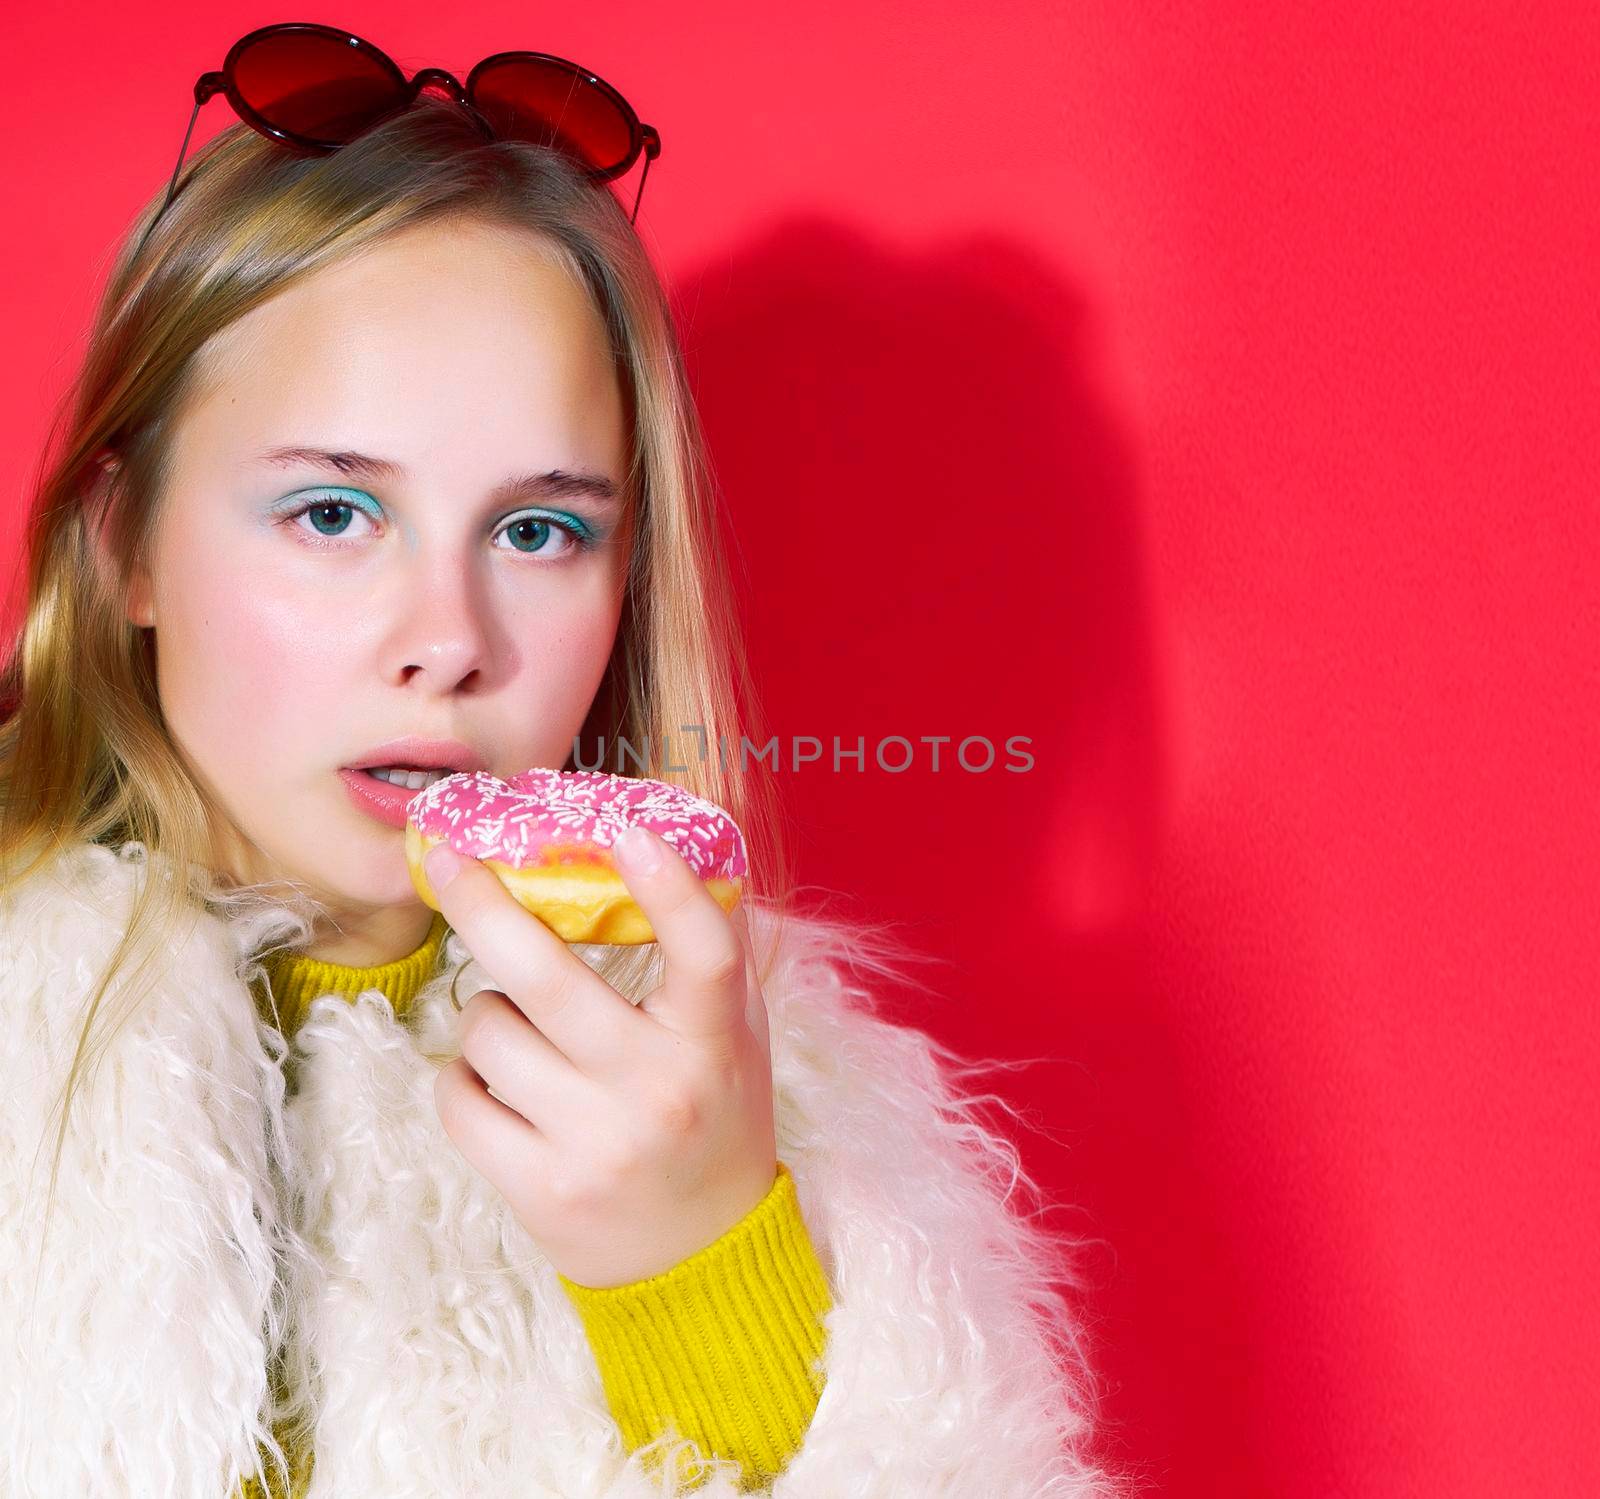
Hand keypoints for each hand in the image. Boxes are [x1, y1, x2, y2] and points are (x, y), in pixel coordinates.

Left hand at [425, 826, 777, 1288]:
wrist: (702, 1258)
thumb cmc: (714, 1118)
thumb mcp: (736, 1035)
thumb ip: (714, 952)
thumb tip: (678, 843)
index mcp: (713, 1040)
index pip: (703, 953)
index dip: (667, 889)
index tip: (625, 831)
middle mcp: (656, 1088)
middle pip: (547, 979)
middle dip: (481, 905)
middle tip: (446, 858)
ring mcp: (594, 1142)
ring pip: (488, 1033)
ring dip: (487, 1013)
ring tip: (519, 1029)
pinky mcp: (540, 1188)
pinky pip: (458, 1098)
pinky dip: (463, 1076)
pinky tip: (494, 1083)